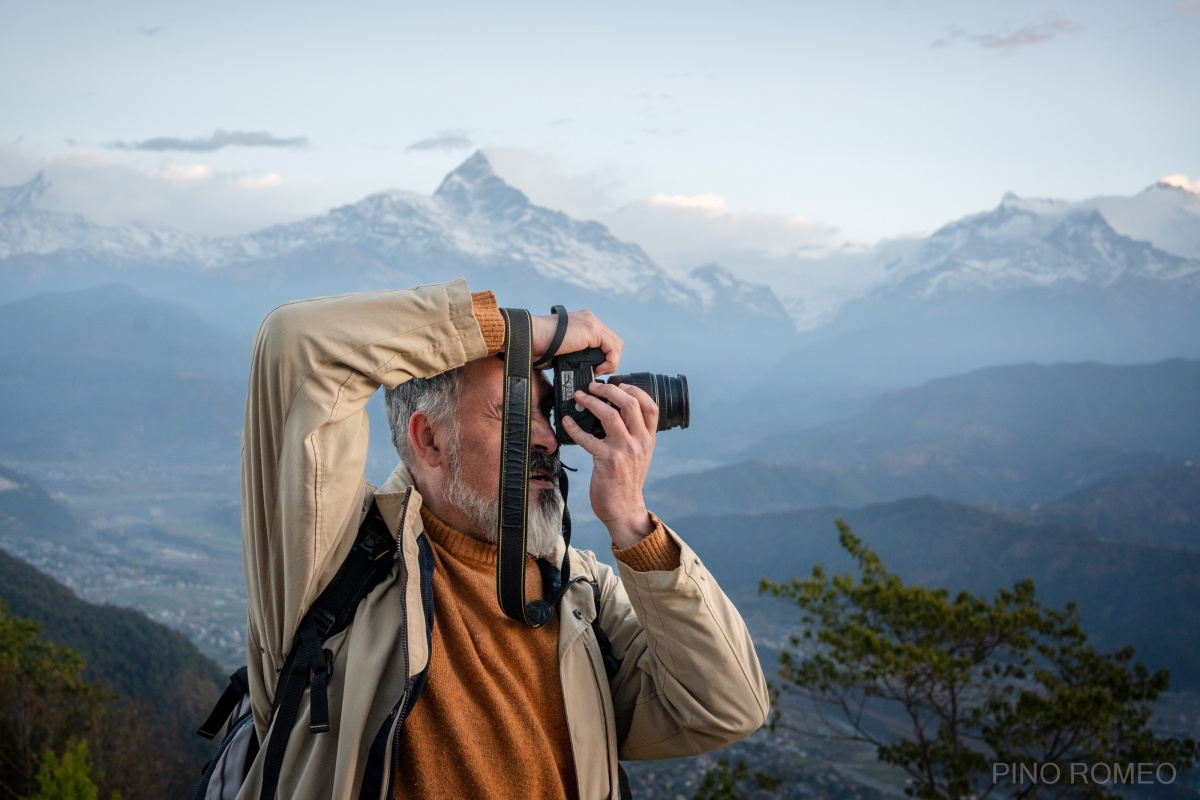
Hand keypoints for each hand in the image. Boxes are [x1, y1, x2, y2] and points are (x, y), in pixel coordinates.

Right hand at [531, 309, 622, 374]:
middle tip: (599, 371)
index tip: (596, 369)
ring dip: (611, 362)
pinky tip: (598, 369)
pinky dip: (610, 362)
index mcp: (583, 322)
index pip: (605, 339)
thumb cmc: (541, 346)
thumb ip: (577, 351)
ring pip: (616, 345)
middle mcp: (589, 319)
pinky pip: (613, 348)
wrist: (532, 338)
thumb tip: (586, 367)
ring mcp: (591, 323)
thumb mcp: (565, 348)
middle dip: (610, 359)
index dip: (605, 356)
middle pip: (614, 341)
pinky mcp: (592, 330)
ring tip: (598, 371)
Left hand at [561, 381, 657, 548]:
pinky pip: (588, 438)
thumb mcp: (639, 456)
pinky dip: (575, 428)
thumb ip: (633, 436)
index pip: (651, 406)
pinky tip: (567, 422)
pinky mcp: (608, 460)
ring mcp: (624, 450)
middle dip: (610, 389)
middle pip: (630, 403)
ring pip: (610, 415)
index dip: (635, 390)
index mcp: (648, 440)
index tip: (620, 383)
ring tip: (580, 396)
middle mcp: (639, 442)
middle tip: (594, 386)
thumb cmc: (627, 482)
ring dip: (592, 401)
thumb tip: (616, 414)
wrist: (624, 509)